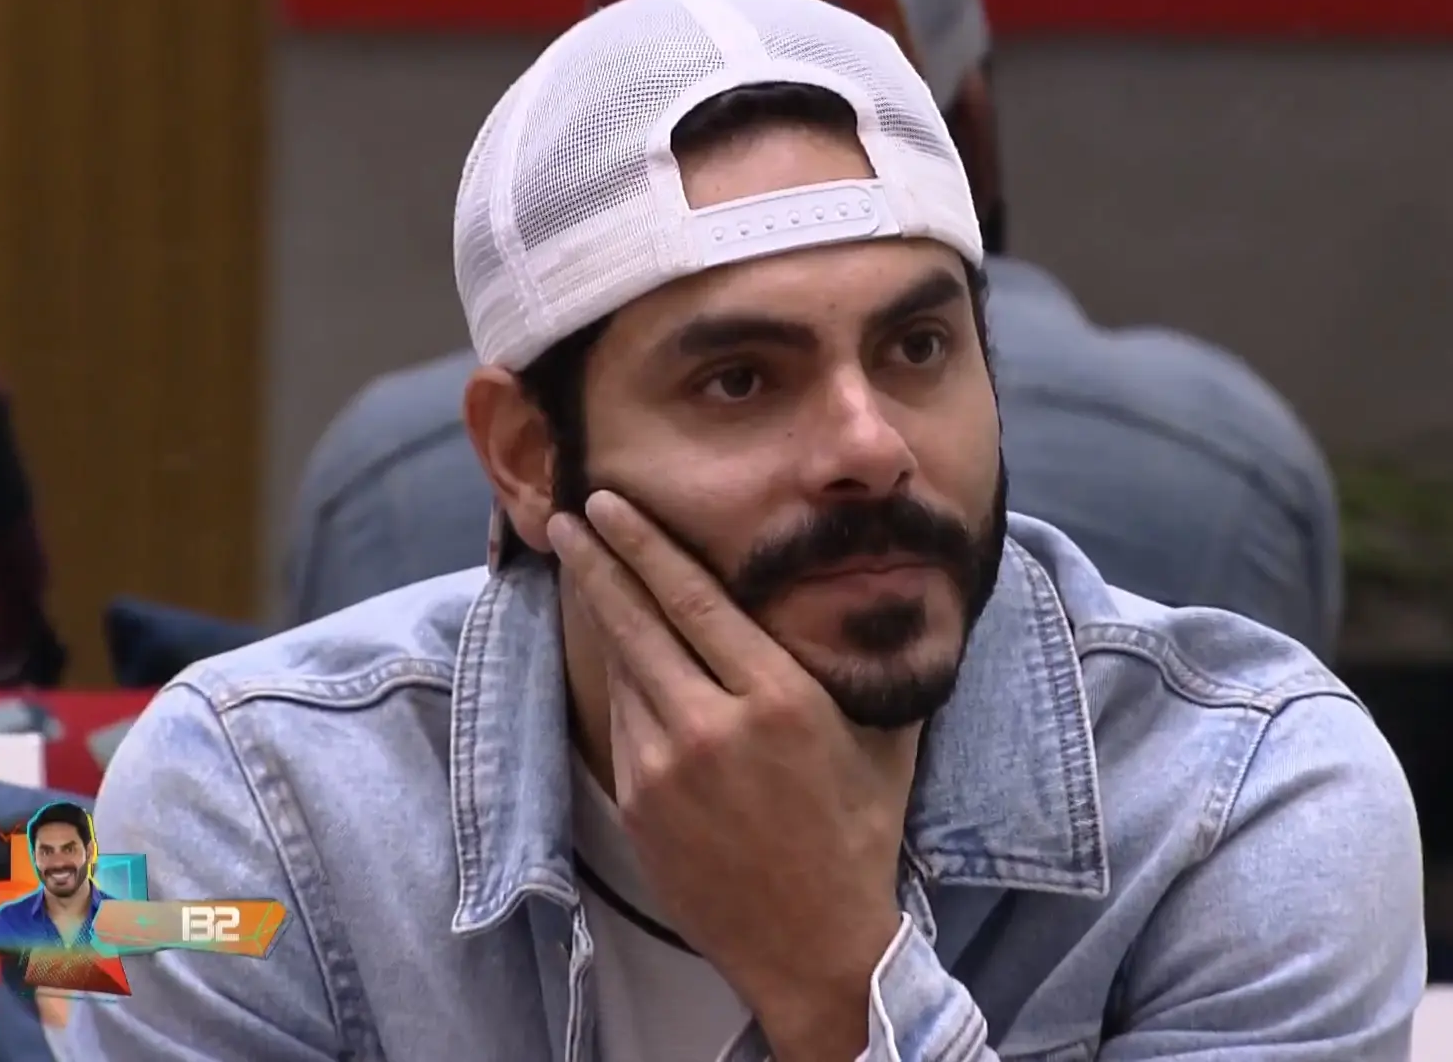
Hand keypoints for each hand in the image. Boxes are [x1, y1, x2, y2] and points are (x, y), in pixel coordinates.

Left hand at [549, 491, 915, 1058]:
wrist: (814, 944)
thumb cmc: (857, 837)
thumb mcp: (880, 742)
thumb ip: (864, 669)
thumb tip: (880, 598)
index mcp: (779, 698)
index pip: (695, 601)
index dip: (647, 547)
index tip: (613, 507)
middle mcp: (713, 725)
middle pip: (639, 623)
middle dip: (600, 562)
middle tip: (572, 516)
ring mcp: (666, 768)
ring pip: (625, 671)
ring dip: (604, 619)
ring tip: (586, 572)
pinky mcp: (639, 804)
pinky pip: (623, 724)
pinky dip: (620, 685)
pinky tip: (621, 659)